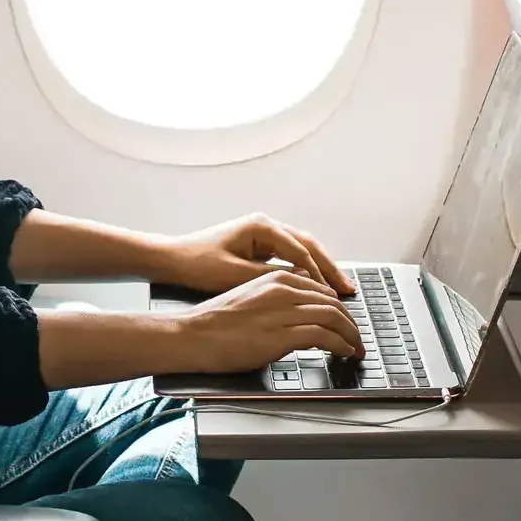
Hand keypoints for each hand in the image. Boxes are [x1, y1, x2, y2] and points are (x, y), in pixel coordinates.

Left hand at [154, 213, 352, 296]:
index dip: (319, 274)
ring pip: (301, 249)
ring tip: (339, 288)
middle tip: (348, 289)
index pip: (300, 251)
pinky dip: (304, 269)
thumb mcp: (235, 275)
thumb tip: (303, 282)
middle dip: (329, 268)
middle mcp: (265, 225)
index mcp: (261, 227)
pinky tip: (314, 285)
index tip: (333, 295)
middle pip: (308, 245)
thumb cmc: (198, 264)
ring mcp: (262, 233)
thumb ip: (270, 277)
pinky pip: (289, 255)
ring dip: (320, 268)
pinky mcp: (258, 244)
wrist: (172, 258)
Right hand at [163, 269, 362, 373]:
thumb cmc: (216, 322)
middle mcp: (284, 289)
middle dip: (350, 322)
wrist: (193, 335)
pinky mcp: (283, 335)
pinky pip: (325, 336)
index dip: (339, 308)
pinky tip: (344, 352)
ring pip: (334, 318)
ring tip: (355, 348)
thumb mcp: (250, 298)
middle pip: (333, 303)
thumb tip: (299, 315)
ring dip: (351, 335)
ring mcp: (284, 311)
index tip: (344, 322)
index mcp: (276, 278)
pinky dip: (341, 345)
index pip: (321, 289)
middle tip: (356, 338)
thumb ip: (277, 301)